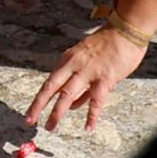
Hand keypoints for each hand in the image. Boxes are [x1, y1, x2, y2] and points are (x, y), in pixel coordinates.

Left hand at [26, 21, 149, 132]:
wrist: (127, 29)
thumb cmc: (109, 43)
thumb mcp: (87, 58)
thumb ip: (79, 81)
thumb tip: (72, 105)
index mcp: (68, 59)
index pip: (50, 81)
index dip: (40, 98)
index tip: (31, 111)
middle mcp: (74, 65)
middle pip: (51, 87)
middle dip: (38, 105)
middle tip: (29, 120)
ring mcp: (88, 72)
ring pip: (67, 94)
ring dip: (57, 112)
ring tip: (50, 126)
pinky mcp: (104, 79)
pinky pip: (96, 101)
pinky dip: (91, 116)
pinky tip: (88, 128)